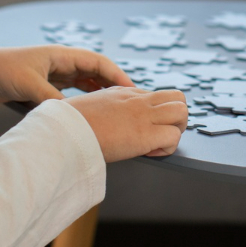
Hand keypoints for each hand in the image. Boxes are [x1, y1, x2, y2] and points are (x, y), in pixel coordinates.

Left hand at [0, 46, 133, 108]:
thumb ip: (53, 99)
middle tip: (128, 104)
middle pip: (95, 73)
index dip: (117, 75)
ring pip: (84, 83)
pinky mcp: (44, 85)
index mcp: (60, 55)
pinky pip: (71, 92)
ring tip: (114, 111)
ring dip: (98, 95)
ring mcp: (53, 73)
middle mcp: (60, 62)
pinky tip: (88, 113)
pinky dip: (82, 101)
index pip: (98, 62)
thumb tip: (74, 116)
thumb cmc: (1, 70)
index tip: (132, 90)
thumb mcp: (29, 85)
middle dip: (112, 87)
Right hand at [67, 87, 188, 160]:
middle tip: (161, 133)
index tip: (143, 128)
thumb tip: (97, 119)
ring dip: (176, 130)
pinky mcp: (145, 135)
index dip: (155, 114)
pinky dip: (167, 148)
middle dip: (176, 117)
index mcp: (123, 93)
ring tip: (159, 143)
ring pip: (182, 112)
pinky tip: (150, 153)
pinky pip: (174, 137)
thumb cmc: (68, 123)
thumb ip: (101, 109)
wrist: (63, 131)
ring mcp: (143, 116)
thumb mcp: (86, 106)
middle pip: (178, 97)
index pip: (156, 96)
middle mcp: (137, 100)